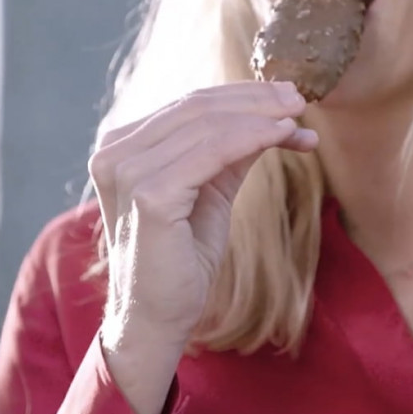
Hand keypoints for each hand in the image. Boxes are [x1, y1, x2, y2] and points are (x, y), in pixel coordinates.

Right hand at [88, 81, 316, 413]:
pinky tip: (283, 136)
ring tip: (298, 119)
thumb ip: (230, 151)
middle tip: (299, 99)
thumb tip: (278, 115)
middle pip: (196, 107)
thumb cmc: (180, 258)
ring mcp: (127, 172)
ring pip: (208, 124)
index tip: (287, 98)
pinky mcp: (149, 195)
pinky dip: (254, 137)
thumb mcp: (208, 191)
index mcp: (119, 147)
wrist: (157, 318)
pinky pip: (213, 151)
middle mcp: (114, 152)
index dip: (240, 95)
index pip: (186, 104)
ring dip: (261, 116)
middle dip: (255, 99)